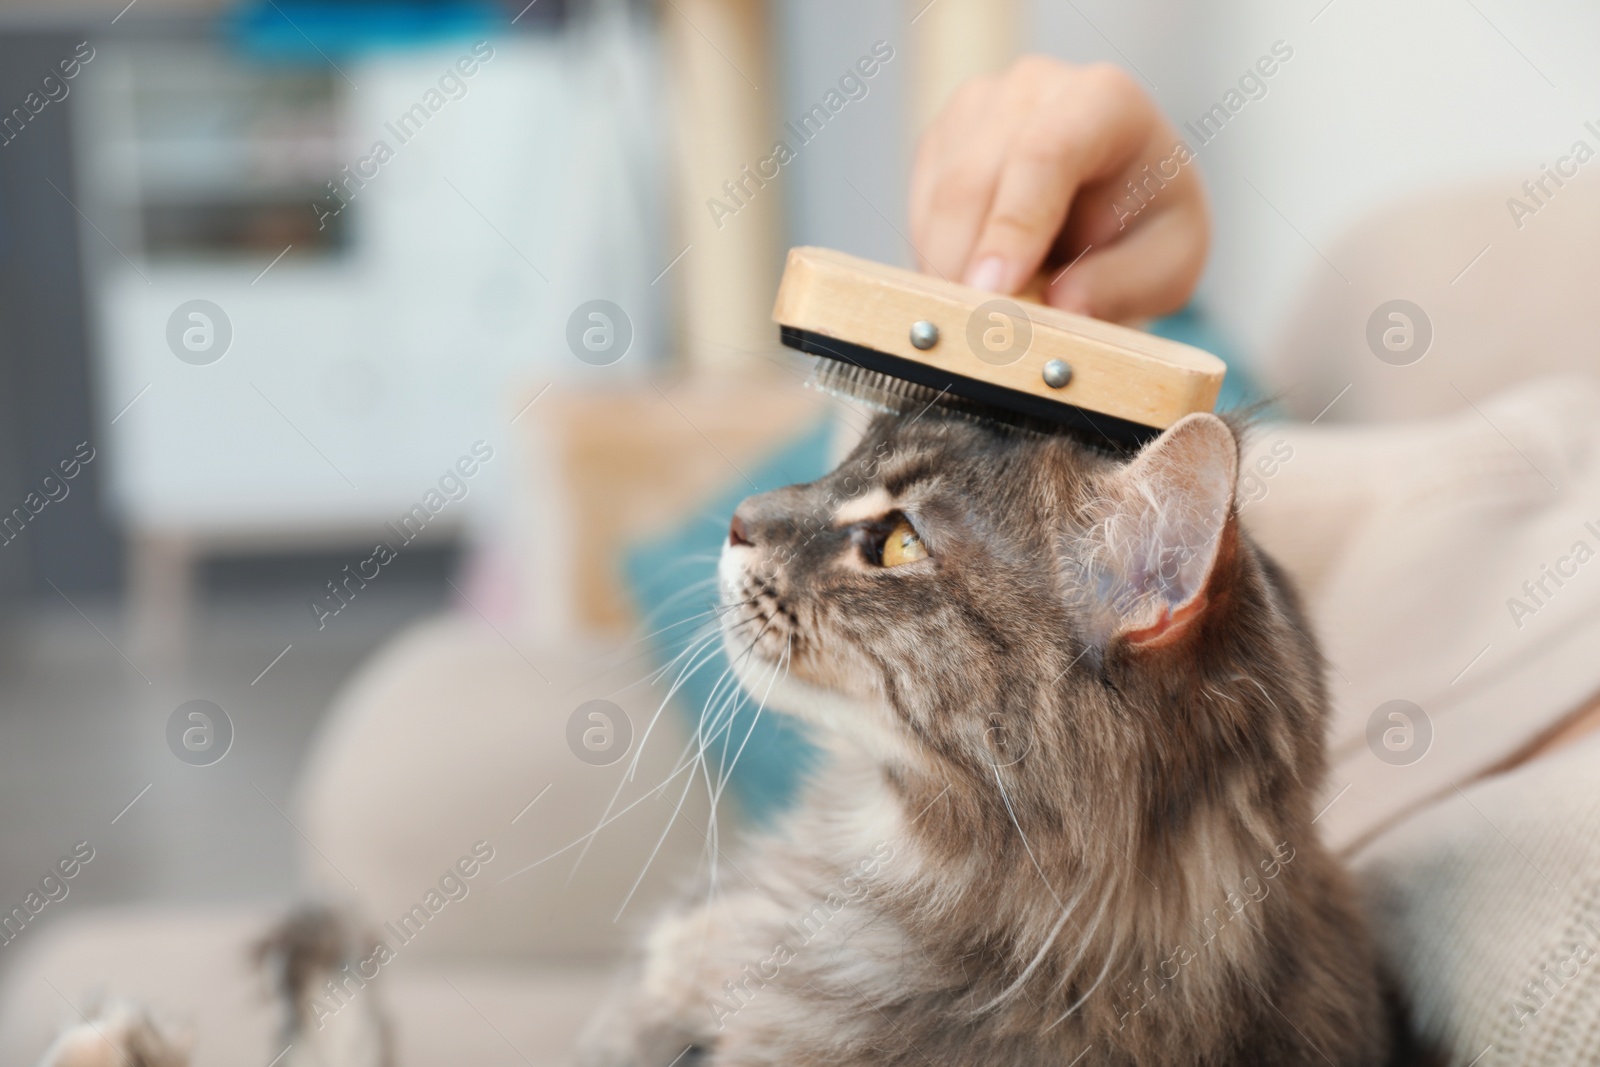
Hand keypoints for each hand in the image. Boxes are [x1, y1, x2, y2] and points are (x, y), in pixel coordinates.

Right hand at [910, 56, 1208, 323]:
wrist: (1114, 195)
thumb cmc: (1145, 223)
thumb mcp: (1167, 263)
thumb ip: (1122, 285)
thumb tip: (1060, 306)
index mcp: (1104, 100)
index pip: (1044, 154)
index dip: (1013, 227)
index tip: (993, 292)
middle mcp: (1032, 89)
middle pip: (973, 182)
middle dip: (966, 266)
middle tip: (973, 335)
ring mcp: (975, 109)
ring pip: (936, 203)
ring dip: (950, 272)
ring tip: (986, 319)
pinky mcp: (939, 142)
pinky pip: (919, 215)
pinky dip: (938, 262)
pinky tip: (975, 284)